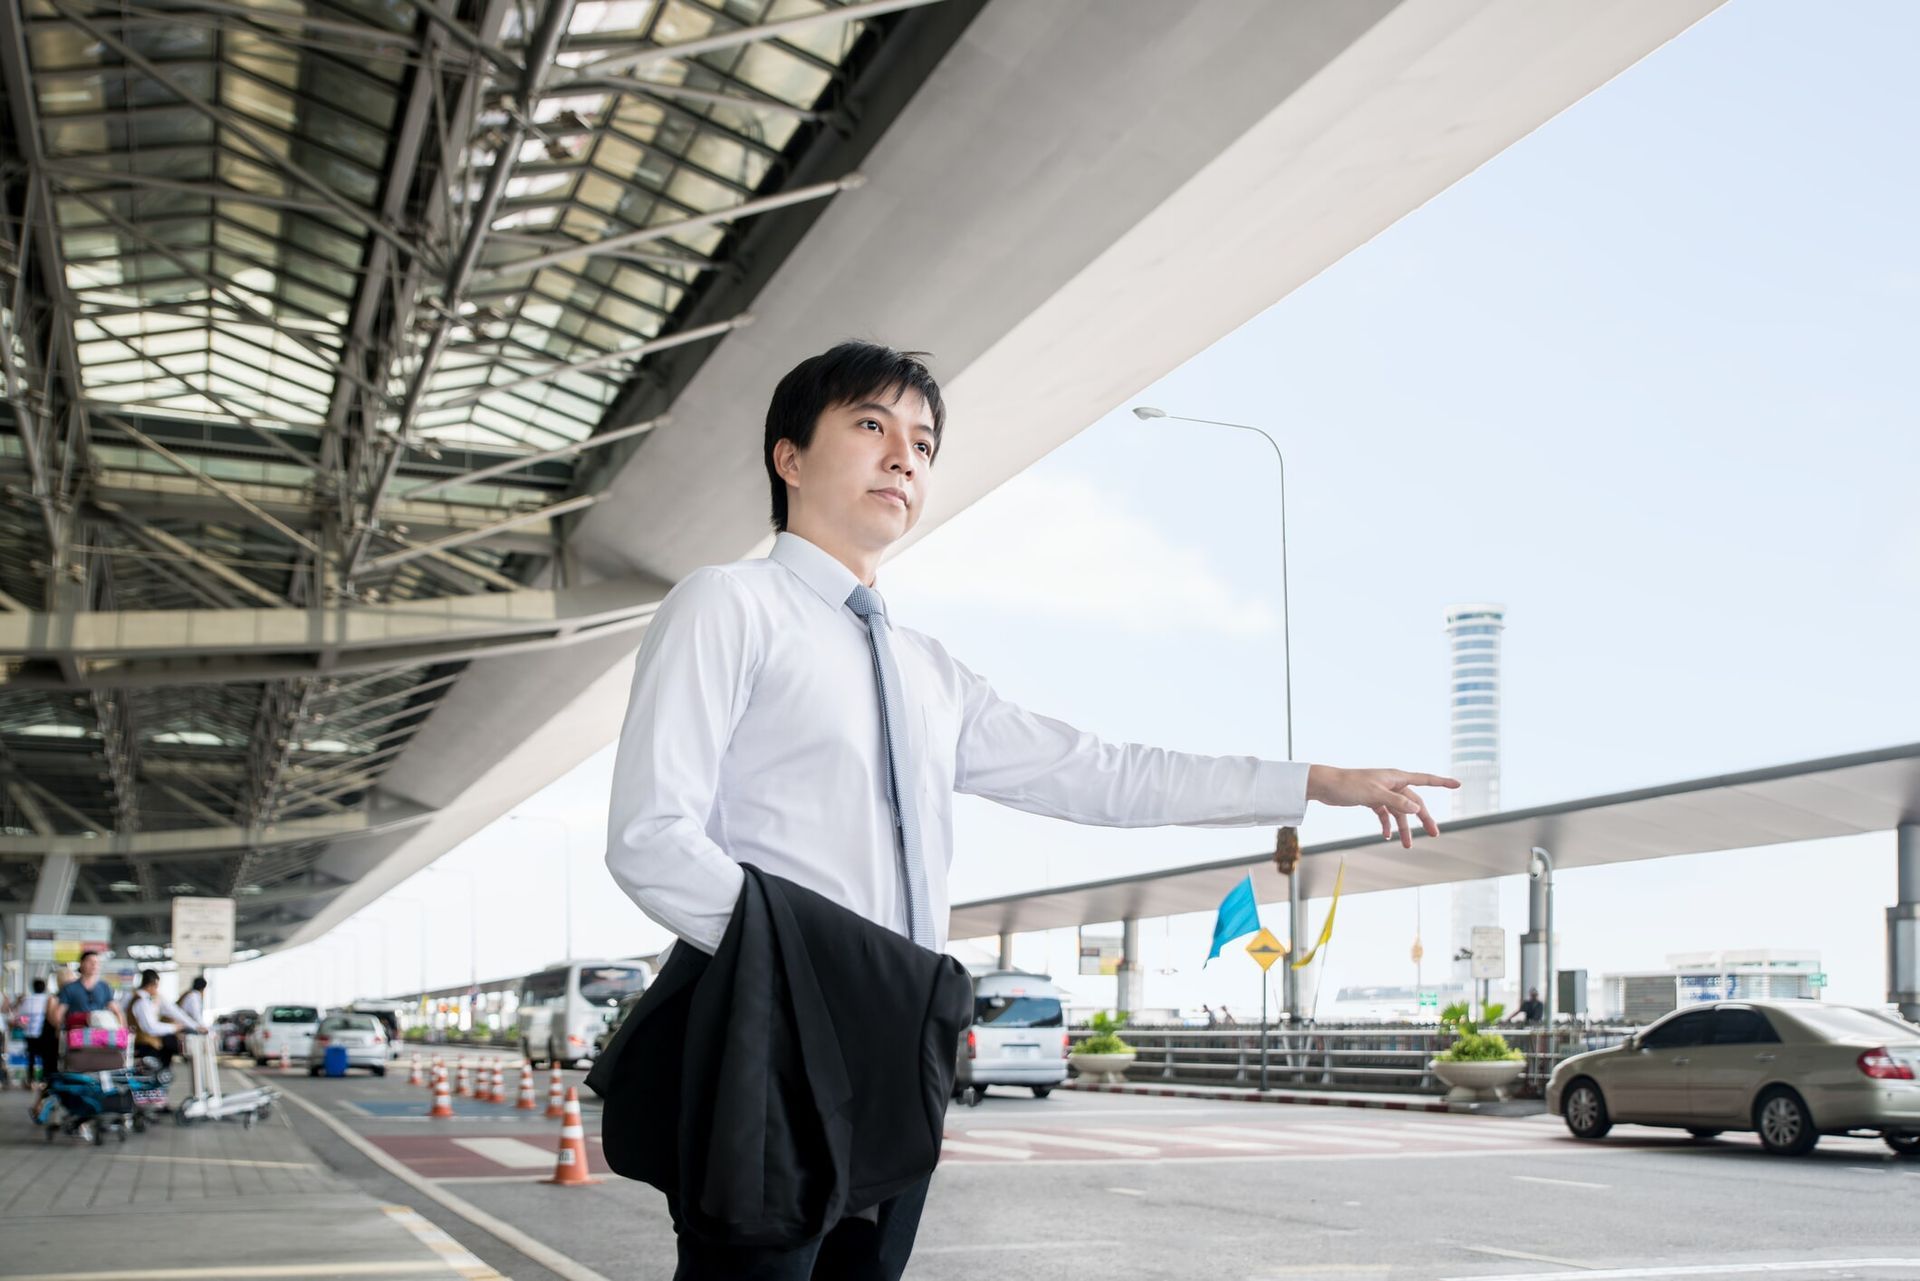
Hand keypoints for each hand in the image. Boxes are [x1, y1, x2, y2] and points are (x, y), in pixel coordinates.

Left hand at [1306, 765, 1459, 848]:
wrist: (1325, 786)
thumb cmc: (1349, 785)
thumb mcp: (1375, 794)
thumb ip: (1396, 801)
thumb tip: (1416, 808)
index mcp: (1395, 777)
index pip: (1424, 779)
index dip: (1442, 782)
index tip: (1458, 784)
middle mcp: (1391, 784)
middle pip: (1413, 802)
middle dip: (1423, 819)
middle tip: (1434, 834)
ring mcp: (1382, 792)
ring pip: (1399, 812)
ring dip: (1403, 828)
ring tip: (1407, 845)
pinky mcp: (1371, 800)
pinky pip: (1385, 814)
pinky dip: (1387, 824)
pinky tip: (1386, 835)